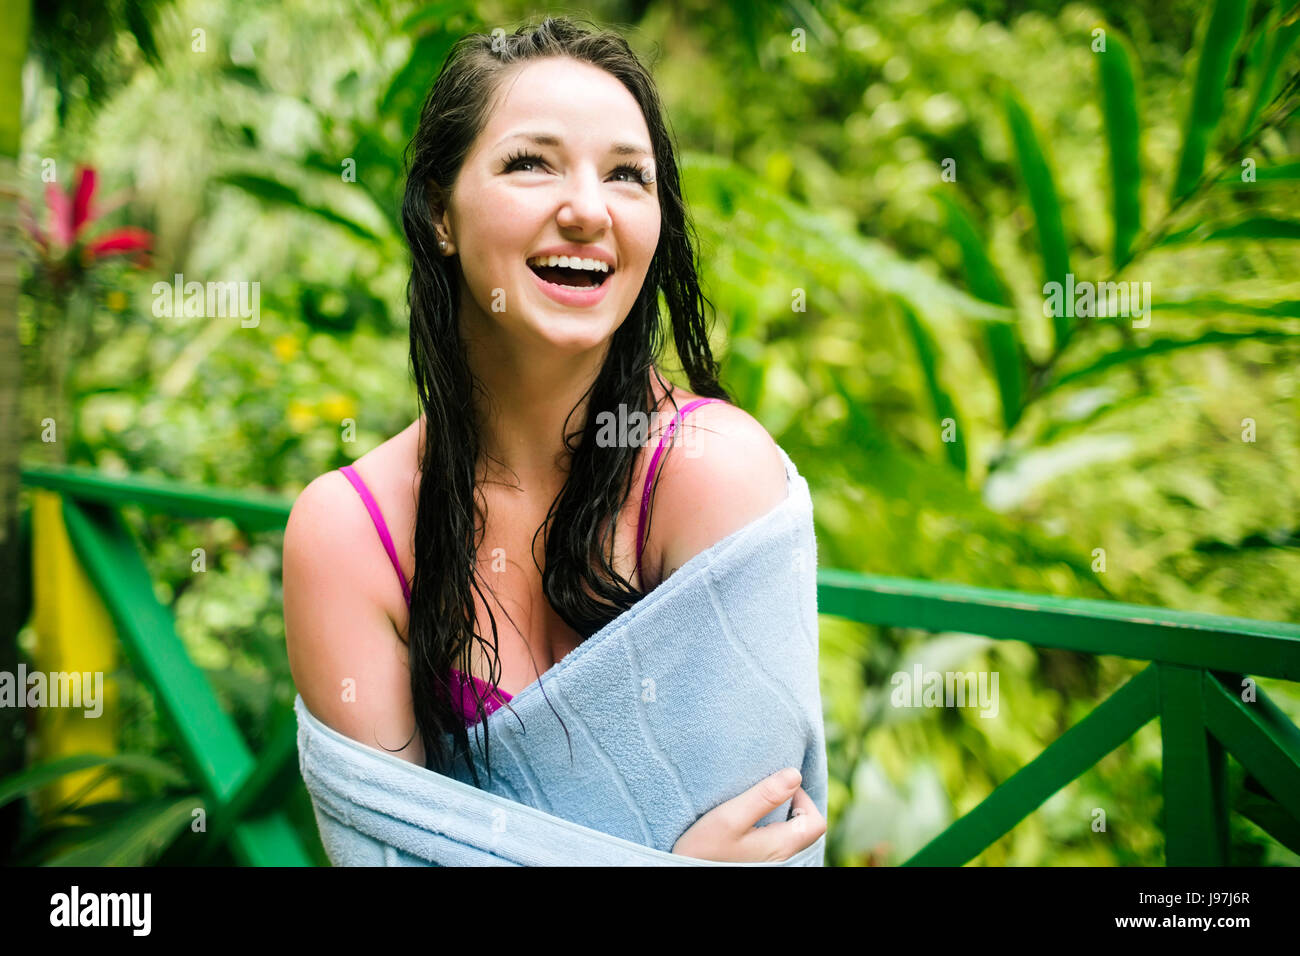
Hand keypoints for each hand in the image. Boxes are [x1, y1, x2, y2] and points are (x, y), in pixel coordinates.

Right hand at [671, 768, 825, 862]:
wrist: (678, 872)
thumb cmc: (703, 851)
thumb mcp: (730, 817)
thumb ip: (764, 796)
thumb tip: (794, 774)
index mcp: (782, 846)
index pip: (816, 822)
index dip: (803, 798)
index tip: (776, 784)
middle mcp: (782, 858)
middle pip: (804, 828)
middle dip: (791, 804)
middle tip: (766, 790)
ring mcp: (769, 862)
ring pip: (788, 835)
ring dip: (778, 816)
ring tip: (755, 803)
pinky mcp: (755, 862)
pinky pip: (773, 842)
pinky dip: (767, 827)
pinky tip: (746, 821)